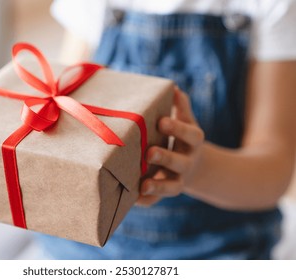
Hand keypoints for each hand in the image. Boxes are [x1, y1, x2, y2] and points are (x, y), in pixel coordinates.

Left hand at [136, 86, 204, 206]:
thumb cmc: (183, 139)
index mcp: (193, 142)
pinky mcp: (167, 190)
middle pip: (180, 162)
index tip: (161, 122)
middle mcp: (188, 162)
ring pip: (172, 187)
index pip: (191, 135)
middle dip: (166, 158)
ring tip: (143, 185)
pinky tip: (134, 199)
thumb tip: (174, 87)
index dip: (178, 129)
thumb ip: (181, 107)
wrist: (196, 167)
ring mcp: (179, 179)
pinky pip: (158, 200)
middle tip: (150, 153)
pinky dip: (148, 201)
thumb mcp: (187, 122)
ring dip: (158, 187)